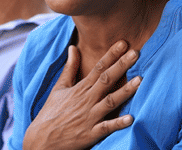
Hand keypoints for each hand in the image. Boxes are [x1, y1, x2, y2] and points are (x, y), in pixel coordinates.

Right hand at [22, 40, 141, 149]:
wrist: (42, 139)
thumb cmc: (51, 112)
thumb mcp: (59, 87)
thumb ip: (70, 68)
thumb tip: (73, 47)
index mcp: (80, 88)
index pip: (98, 68)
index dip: (111, 55)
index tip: (123, 43)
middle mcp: (86, 100)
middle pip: (107, 80)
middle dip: (121, 65)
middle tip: (136, 52)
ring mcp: (89, 117)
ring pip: (110, 101)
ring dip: (125, 91)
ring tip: (140, 80)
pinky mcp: (91, 134)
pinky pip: (107, 128)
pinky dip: (118, 123)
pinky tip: (131, 118)